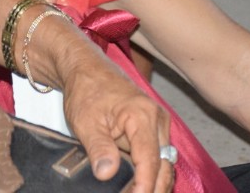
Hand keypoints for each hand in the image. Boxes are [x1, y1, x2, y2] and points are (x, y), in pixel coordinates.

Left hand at [58, 47, 173, 192]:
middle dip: (153, 187)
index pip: (151, 159)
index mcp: (142, 115)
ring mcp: (157, 124)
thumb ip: (99, 148)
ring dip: (152, 182)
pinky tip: (135, 185)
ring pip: (163, 162)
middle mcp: (156, 120)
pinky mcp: (152, 129)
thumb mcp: (85, 122)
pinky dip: (149, 172)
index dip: (145, 184)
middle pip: (164, 164)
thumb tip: (107, 173)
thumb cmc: (87, 90)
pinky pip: (157, 156)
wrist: (87, 70)